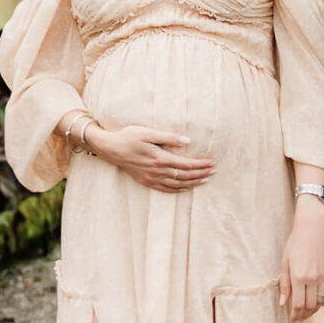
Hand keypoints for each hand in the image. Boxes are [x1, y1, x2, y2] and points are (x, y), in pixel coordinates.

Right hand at [89, 125, 213, 193]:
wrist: (110, 148)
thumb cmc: (128, 136)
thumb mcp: (148, 132)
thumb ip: (169, 137)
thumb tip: (187, 140)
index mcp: (159, 158)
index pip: (185, 164)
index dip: (200, 164)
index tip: (211, 163)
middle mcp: (156, 171)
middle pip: (184, 175)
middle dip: (200, 174)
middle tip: (213, 171)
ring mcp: (150, 178)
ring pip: (176, 184)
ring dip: (192, 182)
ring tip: (205, 180)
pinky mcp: (145, 181)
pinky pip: (165, 189)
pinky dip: (177, 189)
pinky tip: (185, 187)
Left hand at [279, 201, 323, 321]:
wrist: (312, 228)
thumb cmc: (295, 243)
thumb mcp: (285, 262)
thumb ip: (285, 284)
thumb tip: (283, 302)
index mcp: (299, 276)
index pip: (298, 304)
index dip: (295, 315)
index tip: (292, 319)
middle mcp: (312, 278)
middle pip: (310, 306)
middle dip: (304, 315)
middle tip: (298, 318)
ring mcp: (323, 276)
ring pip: (321, 301)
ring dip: (314, 310)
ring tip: (307, 311)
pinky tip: (319, 302)